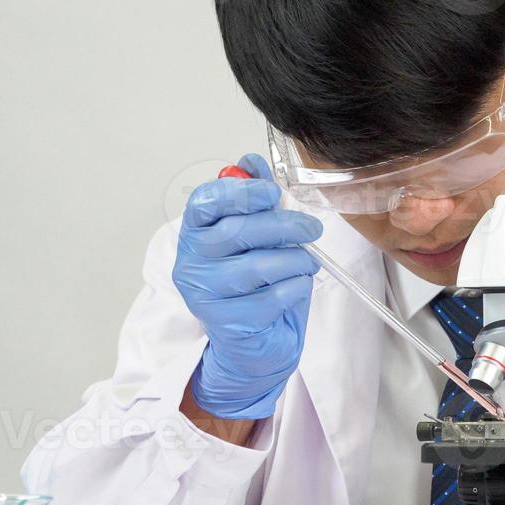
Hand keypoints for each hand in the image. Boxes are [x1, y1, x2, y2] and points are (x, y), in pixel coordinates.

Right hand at [172, 155, 322, 419]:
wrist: (255, 344)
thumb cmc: (255, 284)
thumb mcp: (257, 236)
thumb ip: (254, 197)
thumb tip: (252, 160)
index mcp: (196, 233)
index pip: (204, 202)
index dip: (240, 192)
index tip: (271, 192)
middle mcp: (193, 262)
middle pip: (237, 231)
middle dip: (283, 224)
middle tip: (311, 227)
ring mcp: (208, 295)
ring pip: (258, 265)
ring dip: (294, 258)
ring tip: (308, 261)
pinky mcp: (231, 323)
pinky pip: (273, 296)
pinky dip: (295, 286)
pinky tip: (297, 285)